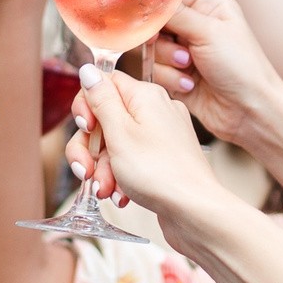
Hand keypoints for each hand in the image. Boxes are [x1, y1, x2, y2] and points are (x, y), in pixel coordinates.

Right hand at [66, 67, 227, 229]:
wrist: (195, 211)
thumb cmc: (159, 173)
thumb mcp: (120, 133)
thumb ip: (101, 99)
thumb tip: (89, 70)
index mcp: (146, 96)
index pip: (104, 84)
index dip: (87, 106)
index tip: (86, 129)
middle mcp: (156, 110)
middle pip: (106, 117)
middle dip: (91, 148)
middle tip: (87, 171)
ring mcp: (162, 135)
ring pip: (117, 143)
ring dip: (104, 168)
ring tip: (105, 190)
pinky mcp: (165, 158)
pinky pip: (133, 160)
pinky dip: (122, 177)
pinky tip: (121, 195)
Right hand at [133, 0, 282, 142]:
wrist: (250, 110)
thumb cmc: (241, 66)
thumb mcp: (209, 31)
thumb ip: (175, 13)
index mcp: (209, 7)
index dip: (157, 8)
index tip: (151, 20)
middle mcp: (196, 26)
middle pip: (156, 23)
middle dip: (163, 40)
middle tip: (182, 52)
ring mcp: (186, 52)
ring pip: (153, 49)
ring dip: (169, 62)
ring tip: (190, 69)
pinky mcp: (177, 76)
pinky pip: (156, 71)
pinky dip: (170, 79)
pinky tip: (190, 86)